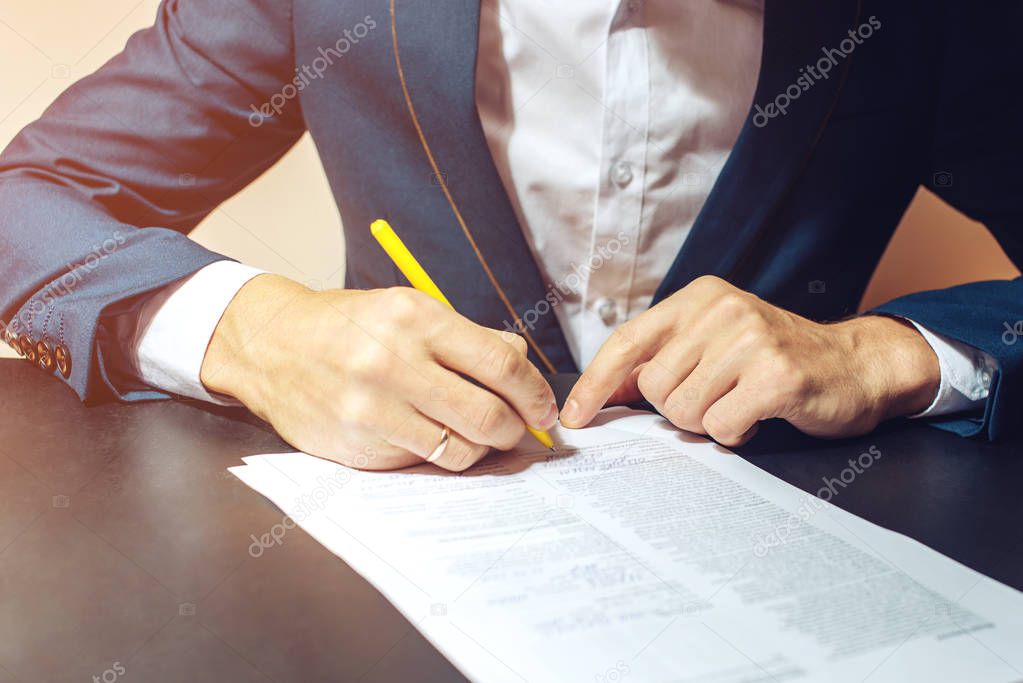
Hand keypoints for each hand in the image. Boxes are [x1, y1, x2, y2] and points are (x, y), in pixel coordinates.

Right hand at [200, 275, 557, 470]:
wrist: (272, 346)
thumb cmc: (348, 326)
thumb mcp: (406, 309)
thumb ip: (466, 337)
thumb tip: (521, 366)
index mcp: (415, 317)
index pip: (500, 362)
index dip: (534, 392)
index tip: (542, 406)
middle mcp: (394, 361)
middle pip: (488, 414)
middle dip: (516, 429)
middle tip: (520, 429)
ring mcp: (373, 408)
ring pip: (461, 448)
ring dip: (482, 448)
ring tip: (480, 436)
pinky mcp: (359, 444)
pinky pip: (424, 462)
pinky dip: (442, 456)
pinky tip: (437, 440)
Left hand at [561, 276, 939, 445]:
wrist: (856, 365)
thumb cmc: (775, 361)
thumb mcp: (713, 346)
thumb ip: (660, 361)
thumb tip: (601, 390)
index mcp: (698, 298)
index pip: (628, 341)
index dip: (595, 383)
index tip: (574, 417)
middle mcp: (722, 309)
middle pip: (653, 387)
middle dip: (676, 409)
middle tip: (715, 399)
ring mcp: (751, 340)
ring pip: (682, 410)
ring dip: (707, 423)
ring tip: (738, 404)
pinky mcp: (776, 375)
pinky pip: (721, 427)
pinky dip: (735, 434)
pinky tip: (758, 416)